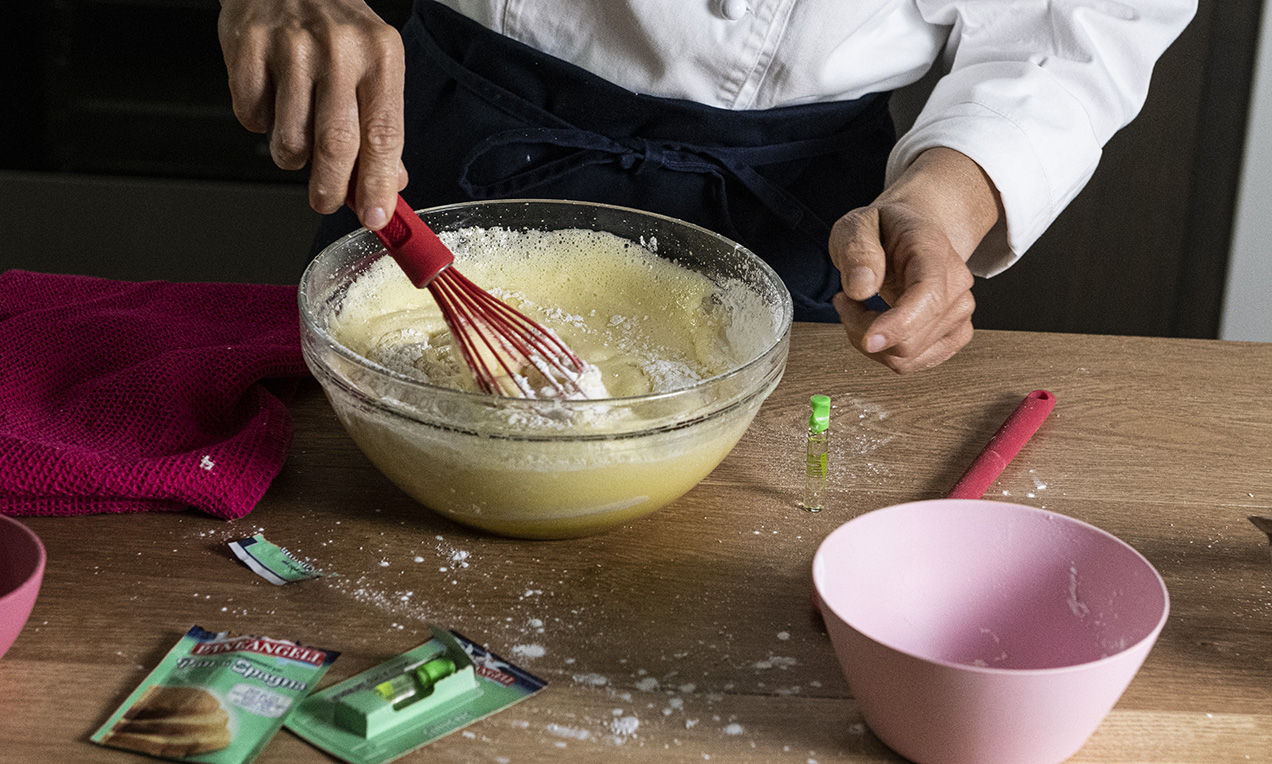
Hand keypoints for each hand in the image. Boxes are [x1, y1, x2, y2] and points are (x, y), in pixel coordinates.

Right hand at [218, 0, 407, 228]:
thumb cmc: (335, 27)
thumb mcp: (375, 66)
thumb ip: (381, 125)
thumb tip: (389, 185)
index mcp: (380, 56)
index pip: (383, 136)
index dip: (379, 185)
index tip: (376, 217)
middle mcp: (338, 50)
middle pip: (336, 146)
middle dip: (331, 189)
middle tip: (326, 201)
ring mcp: (290, 48)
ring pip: (290, 141)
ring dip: (293, 157)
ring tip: (298, 135)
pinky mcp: (248, 49)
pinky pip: (252, 118)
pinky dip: (261, 125)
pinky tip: (272, 101)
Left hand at [829, 147, 1000, 372]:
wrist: (914, 233)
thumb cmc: (886, 230)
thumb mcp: (857, 225)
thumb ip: (857, 250)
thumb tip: (861, 287)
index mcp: (934, 252)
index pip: (929, 297)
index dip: (899, 325)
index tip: (868, 340)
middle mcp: (956, 285)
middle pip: (910, 339)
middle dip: (862, 330)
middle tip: (845, 299)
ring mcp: (959, 314)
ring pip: (906, 357)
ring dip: (870, 340)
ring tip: (859, 306)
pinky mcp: (953, 336)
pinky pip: (910, 363)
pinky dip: (884, 351)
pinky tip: (876, 324)